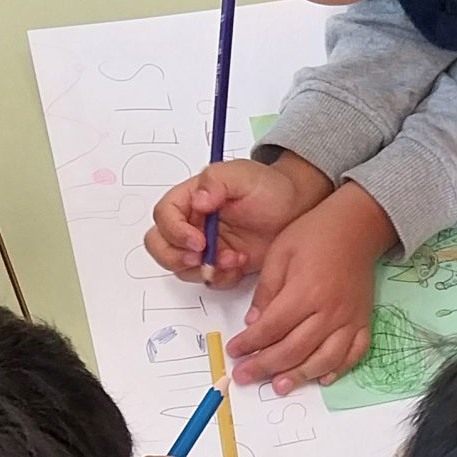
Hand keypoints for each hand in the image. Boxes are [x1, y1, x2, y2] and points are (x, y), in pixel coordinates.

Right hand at [144, 152, 330, 285]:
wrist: (296, 209)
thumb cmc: (270, 188)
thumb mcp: (244, 176)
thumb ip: (217, 181)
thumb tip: (198, 199)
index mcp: (190, 199)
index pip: (164, 216)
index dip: (175, 232)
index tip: (198, 241)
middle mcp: (191, 223)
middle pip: (160, 246)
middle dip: (176, 257)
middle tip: (202, 259)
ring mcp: (204, 247)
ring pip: (181, 268)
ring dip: (203, 269)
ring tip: (233, 258)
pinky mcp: (220, 264)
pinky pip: (208, 280)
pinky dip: (222, 277)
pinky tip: (240, 263)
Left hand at [227, 184, 396, 391]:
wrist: (357, 225)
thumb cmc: (314, 234)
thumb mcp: (279, 253)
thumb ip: (266, 291)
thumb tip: (253, 324)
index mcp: (305, 291)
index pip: (271, 328)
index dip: (249, 344)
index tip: (234, 352)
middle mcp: (329, 311)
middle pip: (293, 349)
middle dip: (265, 366)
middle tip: (245, 376)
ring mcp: (350, 319)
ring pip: (324, 359)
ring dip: (300, 376)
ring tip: (279, 386)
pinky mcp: (364, 321)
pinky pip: (355, 353)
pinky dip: (339, 369)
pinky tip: (322, 378)